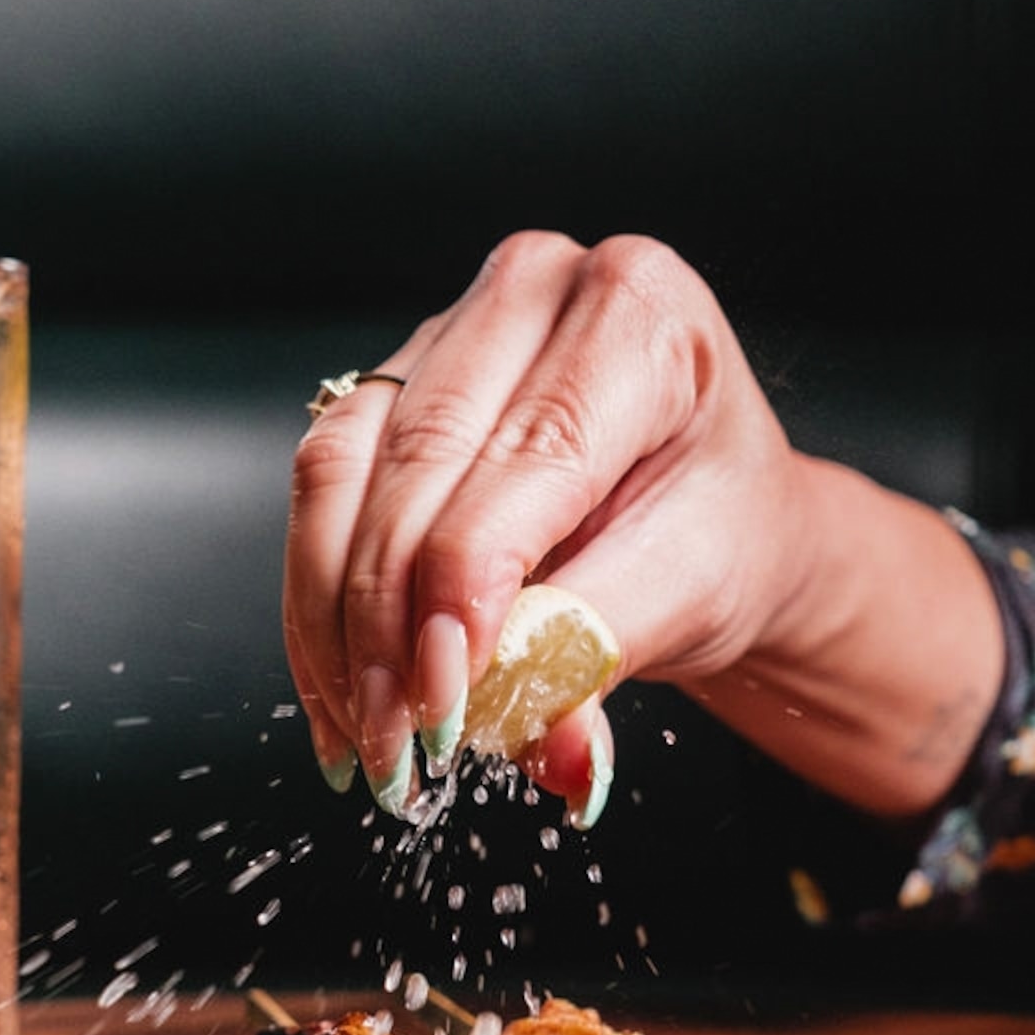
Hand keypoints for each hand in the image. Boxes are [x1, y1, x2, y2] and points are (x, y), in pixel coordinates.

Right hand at [284, 231, 1004, 825]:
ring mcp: (447, 329)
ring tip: (365, 736)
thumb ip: (602, 649)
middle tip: (400, 741)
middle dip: (393, 620)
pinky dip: (319, 607)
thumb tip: (546, 744)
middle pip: (419, 457)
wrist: (709, 521)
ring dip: (337, 622)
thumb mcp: (693, 589)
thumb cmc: (717, 531)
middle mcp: (534, 289)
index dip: (471, 582)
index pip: (529, 450)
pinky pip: (317, 492)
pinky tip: (338, 694)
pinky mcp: (385, 387)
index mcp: (641, 306)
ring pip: (340, 472)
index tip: (448, 700)